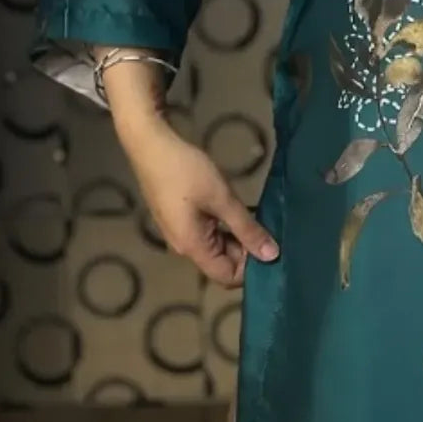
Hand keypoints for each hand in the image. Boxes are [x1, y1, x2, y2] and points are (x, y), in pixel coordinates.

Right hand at [121, 118, 278, 286]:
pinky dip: (224, 229)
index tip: (269, 248)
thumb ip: (248, 229)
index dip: (250, 269)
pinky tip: (237, 212)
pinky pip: (207, 235)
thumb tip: (272, 256)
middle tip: (268, 231)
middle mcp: (184, 248)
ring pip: (216, 249)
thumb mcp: (222, 199)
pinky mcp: (179, 221)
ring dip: (237, 239)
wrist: (149, 144)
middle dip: (246, 253)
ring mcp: (180, 235)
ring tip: (256, 220)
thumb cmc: (186, 171)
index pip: (227, 277)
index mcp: (193, 248)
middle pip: (222, 264)